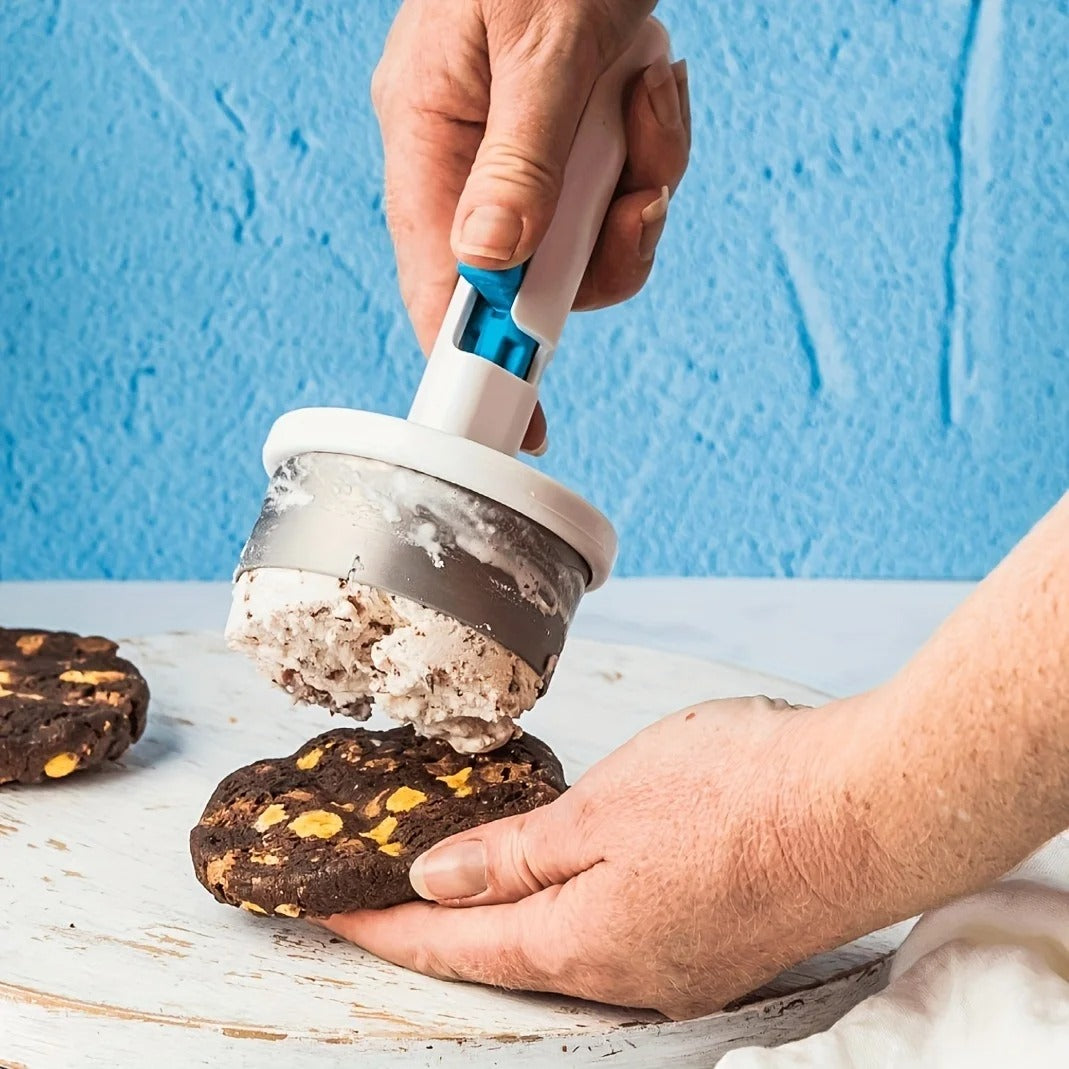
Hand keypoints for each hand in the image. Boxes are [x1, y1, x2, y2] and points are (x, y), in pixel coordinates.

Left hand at [318, 695, 887, 1018]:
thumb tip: (439, 880)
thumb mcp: (604, 807)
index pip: (454, 947)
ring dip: (502, 914)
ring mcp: (673, 965)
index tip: (337, 915)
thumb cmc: (743, 794)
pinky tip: (561, 873)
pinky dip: (564, 904)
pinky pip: (610, 933)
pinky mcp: (710, 940)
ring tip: (459, 877)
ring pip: (557, 944)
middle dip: (438, 928)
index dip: (386, 930)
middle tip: (387, 890)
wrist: (867, 808)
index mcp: (583, 941)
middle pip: (503, 956)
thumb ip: (515, 853)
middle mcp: (625, 974)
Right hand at [372, 0, 690, 451]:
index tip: (519, 425)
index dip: (472, 361)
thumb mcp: (542, 46)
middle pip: (526, 275)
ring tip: (645, 98)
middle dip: (598, 253)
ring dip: (639, 189)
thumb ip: (519, 161)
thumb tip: (492, 268)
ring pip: (589, 240)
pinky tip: (653, 81)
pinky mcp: (578, 142)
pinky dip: (656, 151)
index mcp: (427, 132)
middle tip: (636, 204)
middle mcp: (470, 155)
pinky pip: (623, 190)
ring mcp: (527, 153)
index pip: (436, 280)